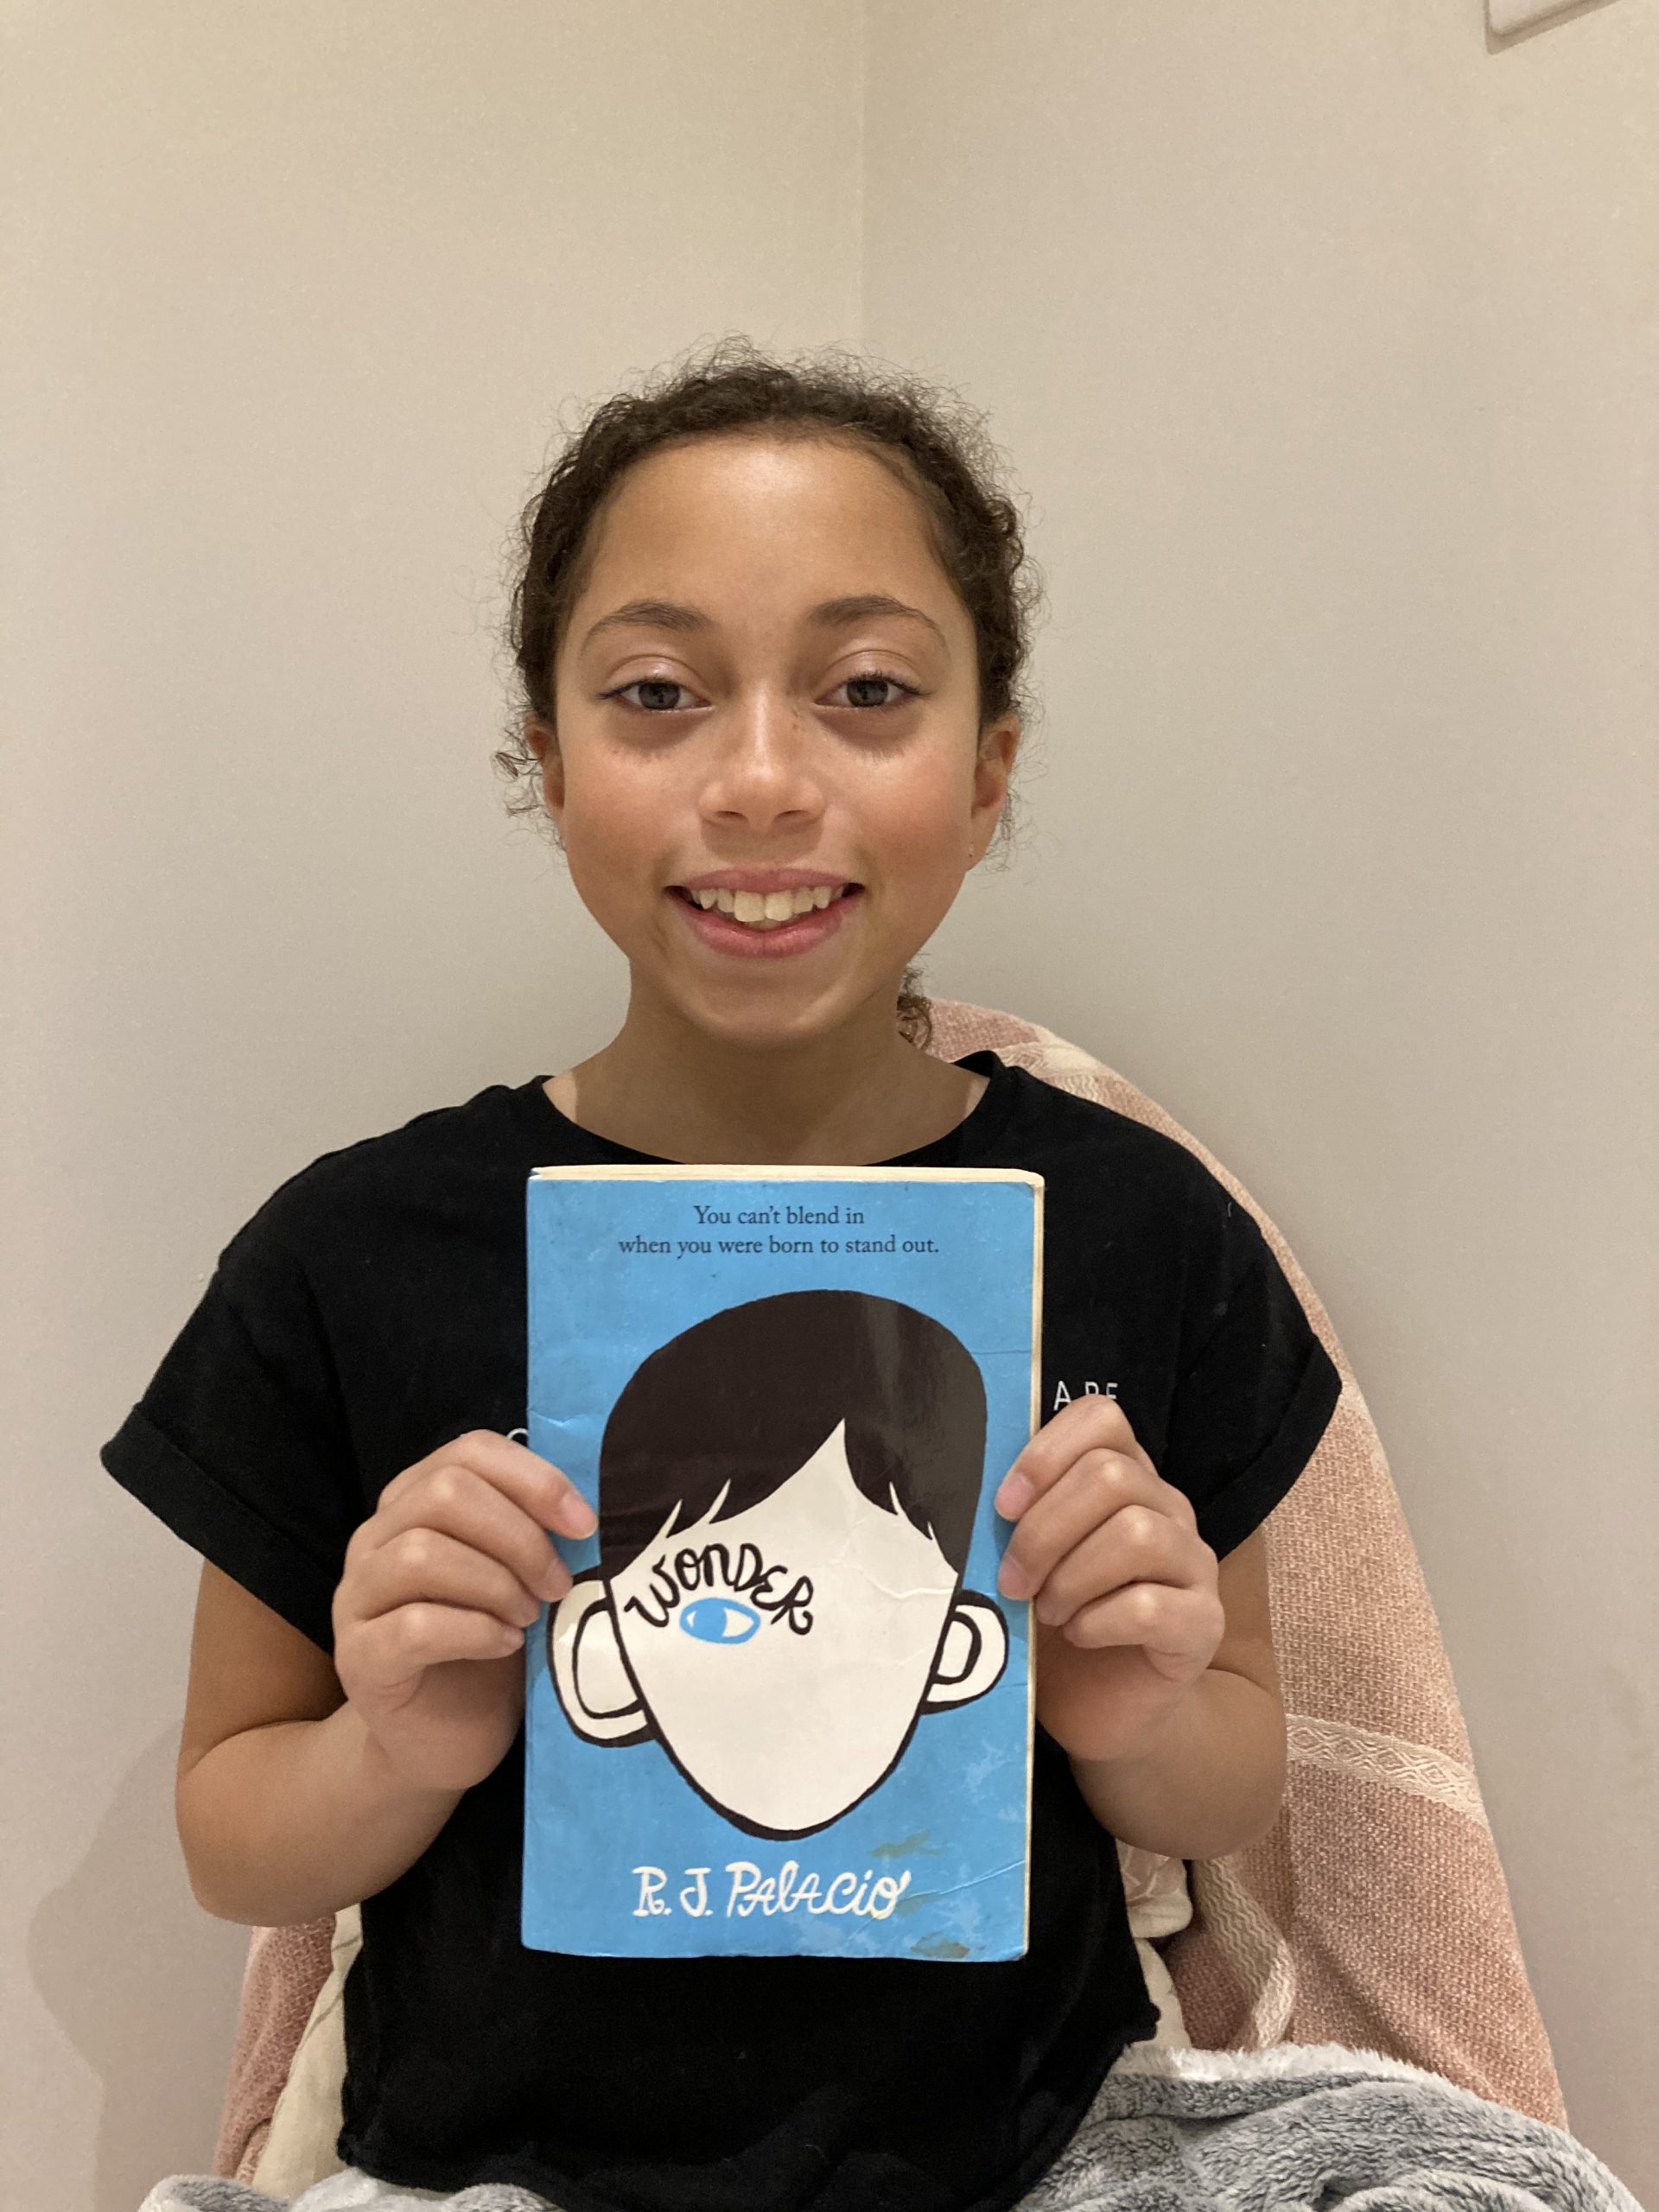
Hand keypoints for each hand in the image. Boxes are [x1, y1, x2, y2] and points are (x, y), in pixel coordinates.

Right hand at [332, 1430, 595, 1793]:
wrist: (442, 1741)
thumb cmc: (489, 1647)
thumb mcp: (519, 1578)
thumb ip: (535, 1534)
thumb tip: (589, 1512)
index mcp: (416, 1502)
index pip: (470, 1452)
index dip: (534, 1479)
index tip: (584, 1523)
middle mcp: (375, 1538)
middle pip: (444, 1493)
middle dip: (518, 1535)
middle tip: (557, 1583)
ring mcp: (357, 1597)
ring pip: (421, 1554)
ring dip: (494, 1582)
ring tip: (530, 1617)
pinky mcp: (358, 1658)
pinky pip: (413, 1626)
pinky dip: (473, 1630)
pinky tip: (505, 1645)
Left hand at [994, 1396, 1223, 1765]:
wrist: (1106, 1710)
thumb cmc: (1058, 1623)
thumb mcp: (1030, 1560)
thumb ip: (1017, 1519)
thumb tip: (965, 1492)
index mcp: (1126, 1478)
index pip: (1102, 1418)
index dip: (1045, 1453)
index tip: (1004, 1506)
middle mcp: (1169, 1509)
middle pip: (1112, 1477)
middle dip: (1044, 1531)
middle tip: (1013, 1581)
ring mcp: (1194, 1565)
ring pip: (1138, 1533)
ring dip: (1072, 1577)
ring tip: (1048, 1612)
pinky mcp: (1204, 1624)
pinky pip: (1150, 1605)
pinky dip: (1098, 1621)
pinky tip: (1079, 1636)